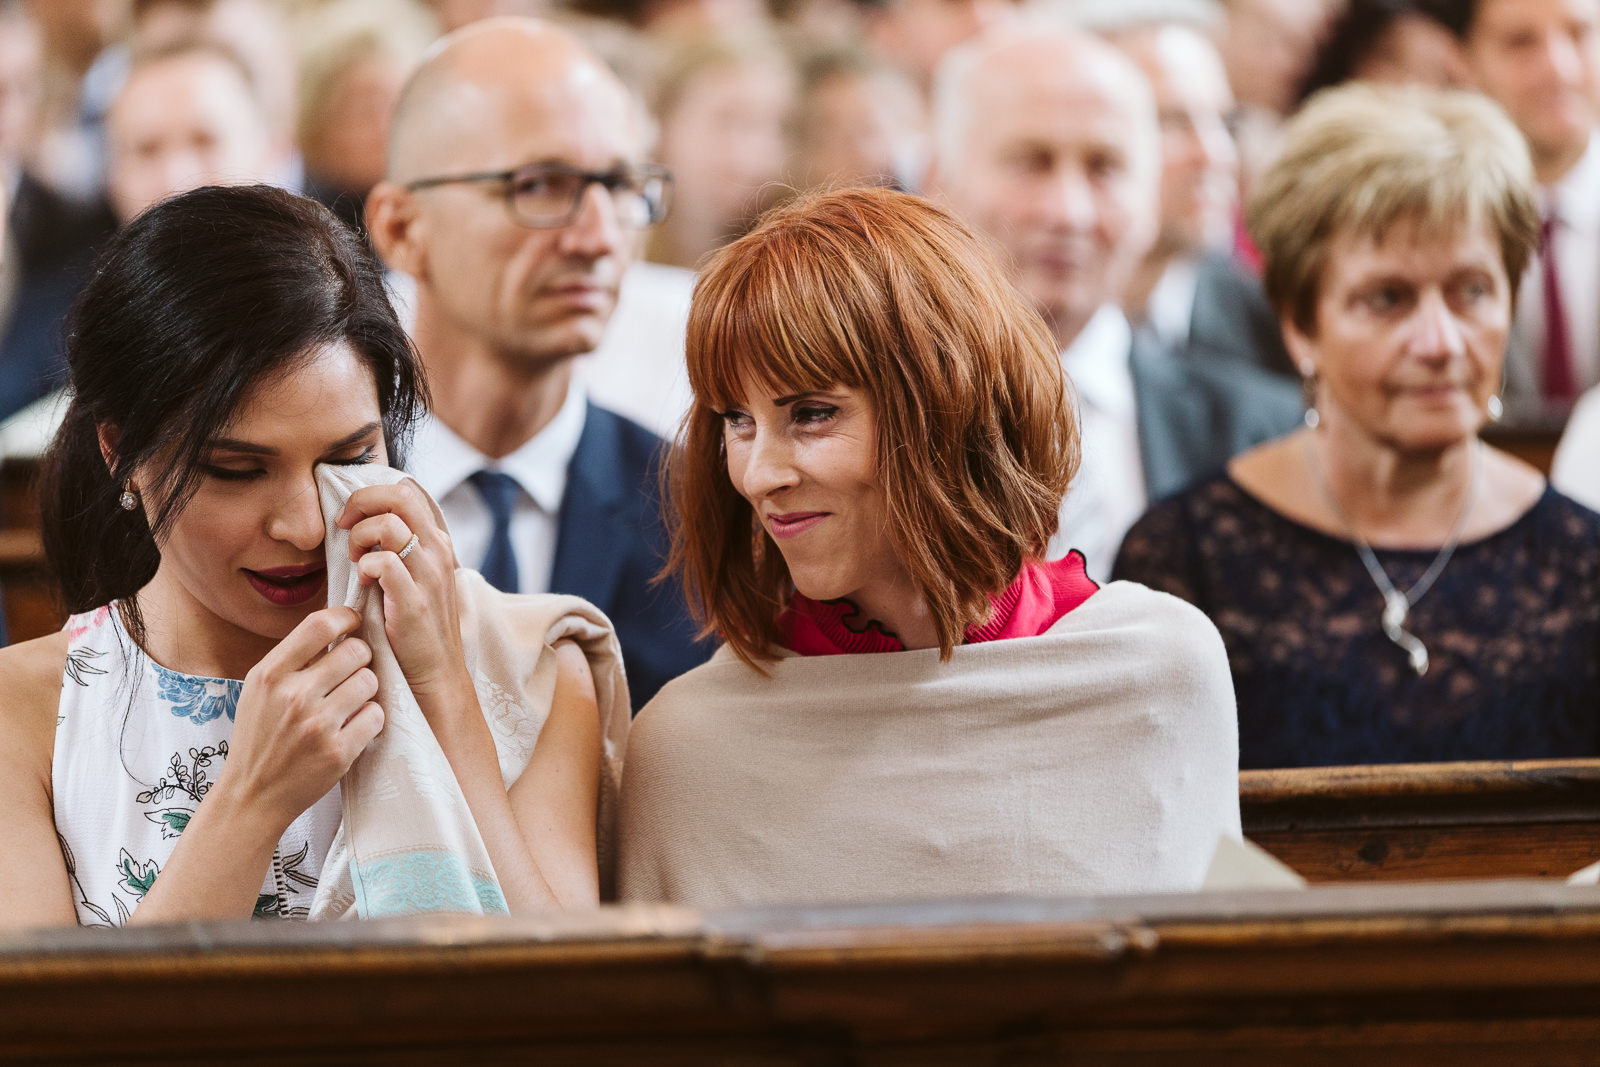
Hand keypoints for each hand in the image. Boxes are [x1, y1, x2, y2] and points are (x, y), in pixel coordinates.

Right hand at [221, 607, 383, 831]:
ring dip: (366, 690)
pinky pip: (376, 715)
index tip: (353, 624)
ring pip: (370, 681)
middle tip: (352, 673)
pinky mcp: (338, 752)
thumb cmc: (260, 737)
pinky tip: (353, 726)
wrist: (252, 795)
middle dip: (361, 658)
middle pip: (356, 651)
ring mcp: (317, 725)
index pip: (320, 625)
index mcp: (270, 674)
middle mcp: (293, 696)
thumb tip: (336, 624)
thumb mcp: (259, 690)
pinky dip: (370, 719)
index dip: (346, 618)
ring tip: (349, 703)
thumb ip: (293, 660)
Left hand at [337, 481, 469, 709]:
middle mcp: (438, 551)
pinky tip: (364, 582)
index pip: (406, 491)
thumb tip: (362, 523)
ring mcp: (429, 575)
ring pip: (389, 524)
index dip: (372, 497)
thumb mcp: (415, 577)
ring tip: (356, 560)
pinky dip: (366, 566)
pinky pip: (384, 562)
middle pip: (399, 495)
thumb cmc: (415, 626)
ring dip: (361, 536)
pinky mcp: (414, 600)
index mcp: (437, 542)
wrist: (435, 672)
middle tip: (346, 528)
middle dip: (362, 504)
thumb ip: (398, 549)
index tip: (353, 520)